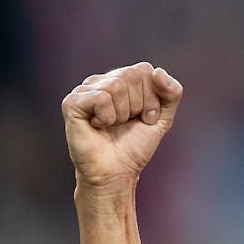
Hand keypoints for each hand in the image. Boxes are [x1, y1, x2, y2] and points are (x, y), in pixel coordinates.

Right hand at [61, 62, 182, 189]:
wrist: (116, 173)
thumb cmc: (135, 146)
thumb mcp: (162, 117)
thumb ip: (171, 92)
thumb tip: (157, 71)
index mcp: (120, 79)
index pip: (145, 70)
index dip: (151, 98)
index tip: (144, 118)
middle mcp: (100, 81)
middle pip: (132, 75)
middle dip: (139, 105)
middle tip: (127, 124)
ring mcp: (84, 90)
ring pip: (117, 85)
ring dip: (122, 114)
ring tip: (112, 126)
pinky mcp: (72, 102)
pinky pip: (101, 98)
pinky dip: (107, 117)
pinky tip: (98, 126)